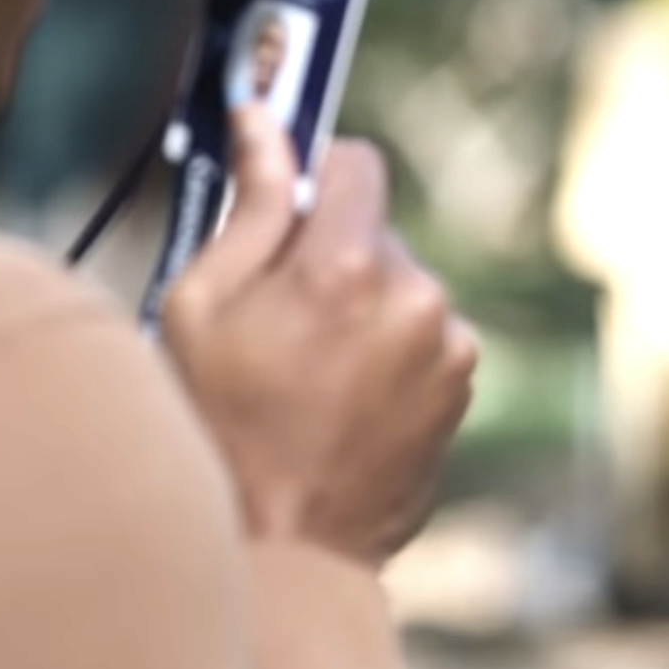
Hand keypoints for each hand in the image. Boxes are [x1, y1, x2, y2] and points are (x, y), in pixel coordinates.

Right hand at [162, 106, 477, 567]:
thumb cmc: (221, 425)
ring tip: (309, 376)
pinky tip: (343, 402)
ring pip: (400, 289)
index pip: (357, 164)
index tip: (290, 203)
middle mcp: (418, 298)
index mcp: (350, 267)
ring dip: (363, 311)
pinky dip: (389, 353)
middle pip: (376, 233)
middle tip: (277, 322)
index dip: (317, 175)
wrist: (286, 545)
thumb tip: (264, 122)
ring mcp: (451, 347)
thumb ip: (251, 208)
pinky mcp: (465, 387)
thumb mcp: (203, 305)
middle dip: (331, 258)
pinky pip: (424, 338)